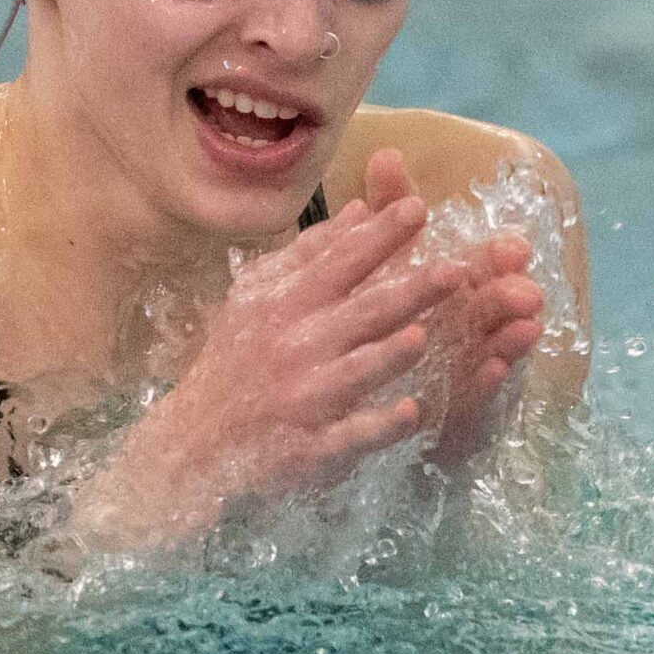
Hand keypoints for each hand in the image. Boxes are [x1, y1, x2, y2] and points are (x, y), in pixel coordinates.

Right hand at [68, 190, 464, 548]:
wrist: (197, 440)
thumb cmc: (236, 359)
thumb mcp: (259, 297)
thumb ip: (311, 254)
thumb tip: (360, 209)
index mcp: (287, 303)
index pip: (341, 263)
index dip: (381, 236)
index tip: (420, 207)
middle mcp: (297, 345)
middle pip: (362, 313)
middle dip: (409, 291)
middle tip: (456, 269)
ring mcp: (304, 397)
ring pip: (356, 373)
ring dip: (388, 356)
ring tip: (423, 337)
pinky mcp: (310, 446)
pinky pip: (351, 436)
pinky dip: (379, 426)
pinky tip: (411, 413)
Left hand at [360, 150, 546, 461]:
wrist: (354, 391)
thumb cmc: (385, 315)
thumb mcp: (379, 258)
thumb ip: (388, 212)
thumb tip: (386, 154)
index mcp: (452, 285)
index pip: (480, 266)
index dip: (497, 258)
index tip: (516, 246)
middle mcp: (465, 323)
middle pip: (491, 306)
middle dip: (510, 295)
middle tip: (526, 290)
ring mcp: (462, 366)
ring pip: (489, 349)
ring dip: (509, 338)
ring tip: (527, 327)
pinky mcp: (450, 408)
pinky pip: (468, 396)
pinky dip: (482, 383)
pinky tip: (491, 370)